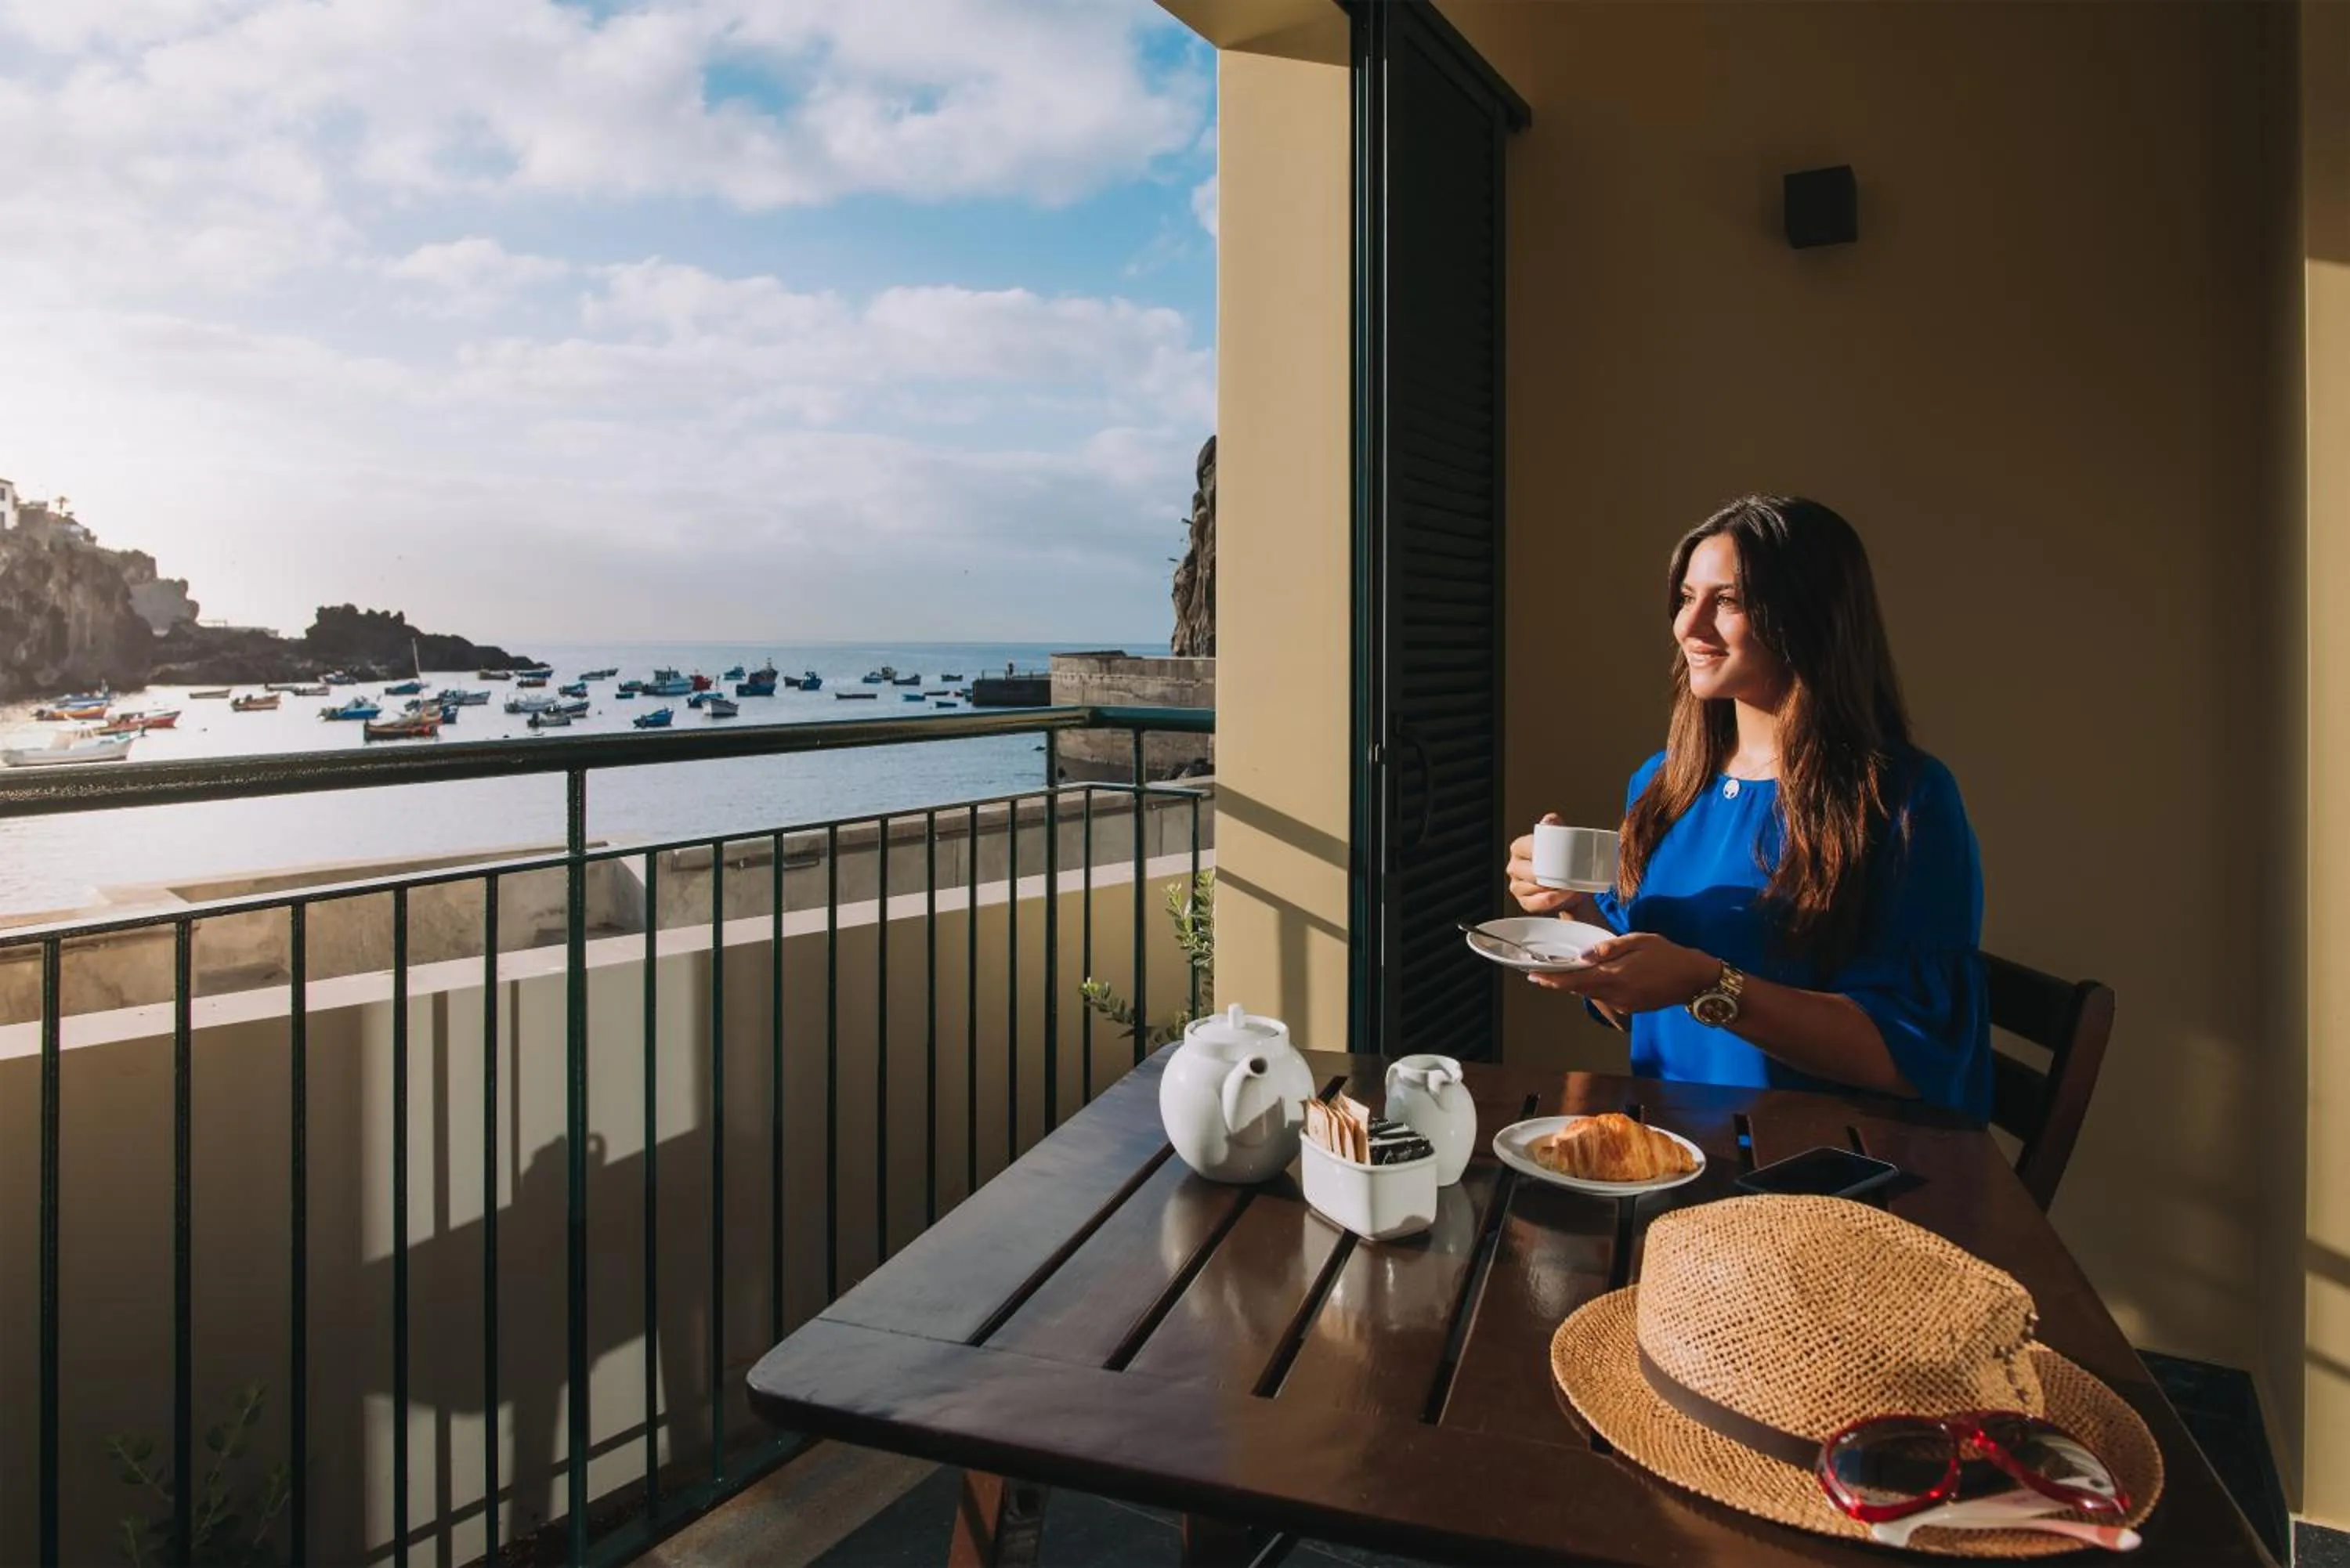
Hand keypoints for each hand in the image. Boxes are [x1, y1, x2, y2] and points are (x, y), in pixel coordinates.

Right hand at [1507, 812, 1576, 914]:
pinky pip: (1535, 904)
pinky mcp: (1524, 902)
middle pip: (1529, 871)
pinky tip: (1561, 896)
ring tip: (1570, 885)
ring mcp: (1517, 886)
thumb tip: (1549, 820)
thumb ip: (1556, 828)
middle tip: (1568, 874)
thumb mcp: (1561, 841)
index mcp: (1519, 848)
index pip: (1525, 847)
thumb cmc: (1565, 862)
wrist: (1573, 886)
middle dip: (1548, 875)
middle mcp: (1514, 867)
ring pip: (1532, 888)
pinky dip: (1550, 901)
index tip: (1557, 857)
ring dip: (1552, 889)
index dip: (1540, 852)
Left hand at [1528, 931, 1718, 1013]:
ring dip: (1577, 986)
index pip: (1576, 981)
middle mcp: (1617, 995)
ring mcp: (1624, 1004)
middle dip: (1560, 982)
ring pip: (1592, 994)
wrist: (1694, 979)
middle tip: (1541, 974)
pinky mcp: (1631, 1008)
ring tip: (1562, 974)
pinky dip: (1595, 988)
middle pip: (1580, 990)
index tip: (1535, 976)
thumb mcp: (1639, 941)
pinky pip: (1606, 998)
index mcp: (1616, 977)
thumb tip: (1583, 955)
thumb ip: (1610, 948)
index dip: (1554, 980)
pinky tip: (1593, 978)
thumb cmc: (1668, 955)